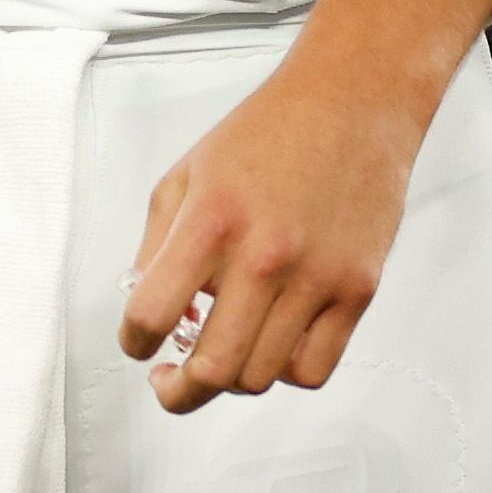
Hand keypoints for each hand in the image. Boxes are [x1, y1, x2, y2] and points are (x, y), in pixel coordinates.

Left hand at [117, 57, 422, 411]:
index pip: (150, 316)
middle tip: (171, 381)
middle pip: (210, 370)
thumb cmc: (269, 132)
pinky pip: (313, 369)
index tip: (140, 345)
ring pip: (260, 378)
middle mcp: (264, 256)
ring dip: (231, 378)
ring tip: (226, 350)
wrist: (353, 101)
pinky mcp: (358, 289)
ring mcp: (317, 278)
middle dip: (176, 391)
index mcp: (211, 222)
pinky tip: (273, 344)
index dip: (134, 343)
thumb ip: (157, 246)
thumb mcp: (187, 173)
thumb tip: (150, 314)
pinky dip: (284, 372)